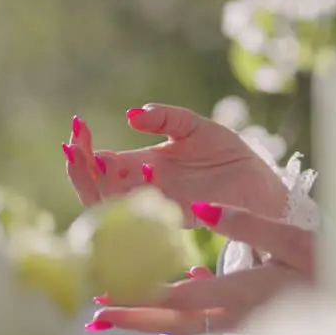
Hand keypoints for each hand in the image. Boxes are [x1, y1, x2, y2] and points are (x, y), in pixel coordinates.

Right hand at [63, 104, 287, 224]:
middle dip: (80, 170)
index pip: (101, 164)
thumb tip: (130, 116)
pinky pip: (148, 218)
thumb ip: (166, 119)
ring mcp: (160, 206)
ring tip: (94, 161)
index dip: (85, 150)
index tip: (78, 127)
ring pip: (114, 207)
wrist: (262, 182)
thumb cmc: (228, 155)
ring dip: (99, 186)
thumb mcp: (195, 127)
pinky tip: (135, 175)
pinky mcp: (180, 219)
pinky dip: (137, 200)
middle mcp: (145, 190)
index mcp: (144, 166)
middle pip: (98, 190)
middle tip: (73, 147)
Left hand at [86, 202, 335, 334]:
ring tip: (112, 314)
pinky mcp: (245, 320)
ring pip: (183, 325)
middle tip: (94, 317)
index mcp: (243, 295)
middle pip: (173, 322)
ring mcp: (238, 323)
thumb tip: (201, 206)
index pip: (182, 298)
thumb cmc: (331, 269)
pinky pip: (201, 320)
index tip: (107, 295)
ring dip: (147, 319)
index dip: (142, 295)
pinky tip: (168, 297)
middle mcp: (234, 316)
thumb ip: (247, 224)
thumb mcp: (294, 240)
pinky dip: (177, 312)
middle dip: (133, 318)